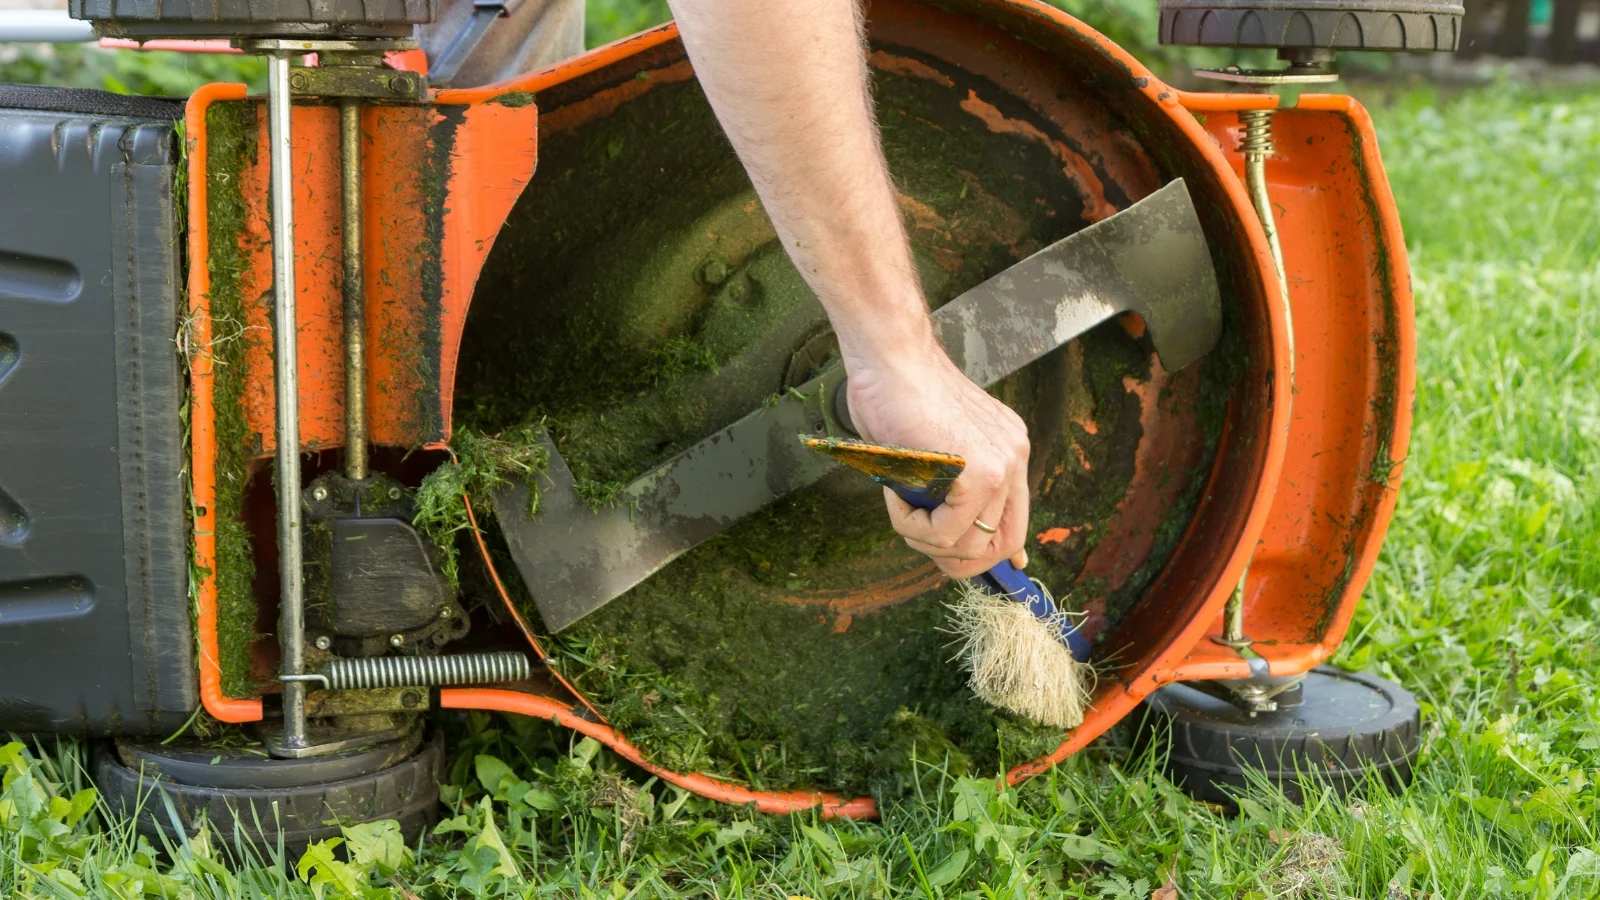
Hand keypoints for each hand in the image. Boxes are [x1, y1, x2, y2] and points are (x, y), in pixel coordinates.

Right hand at [844, 344, 1031, 579]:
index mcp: (1007, 447)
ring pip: (969, 545)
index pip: (1015, 519)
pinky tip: (895, 496)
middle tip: (918, 538)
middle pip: (1003, 543)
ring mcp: (1001, 463)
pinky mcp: (978, 472)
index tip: (963, 562)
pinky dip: (911, 526)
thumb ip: (948, 486)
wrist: (888, 357)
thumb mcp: (932, 448)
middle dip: (956, 558)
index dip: (990, 553)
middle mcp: (1013, 456)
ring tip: (899, 505)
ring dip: (924, 539)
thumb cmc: (895, 394)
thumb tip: (952, 542)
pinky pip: (945, 532)